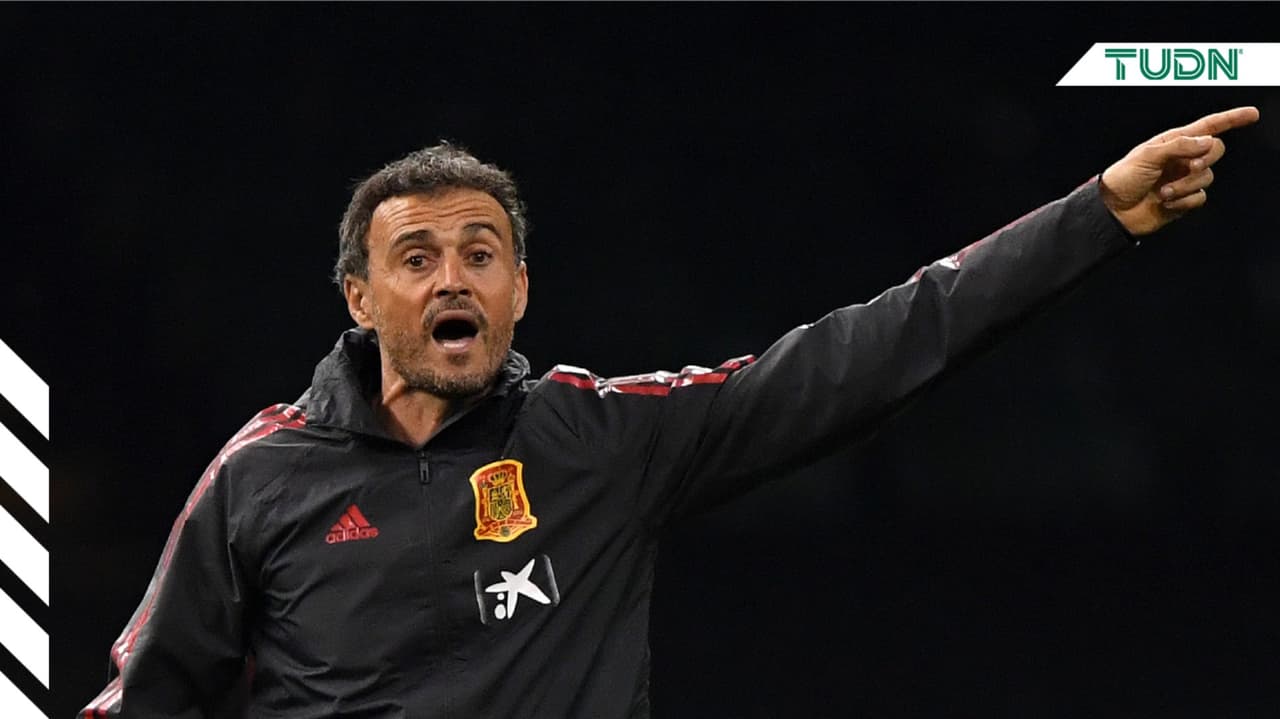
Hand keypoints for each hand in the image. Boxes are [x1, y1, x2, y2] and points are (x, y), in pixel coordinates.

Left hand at [1100, 106, 1259, 235]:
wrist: (1113, 210)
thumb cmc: (1124, 177)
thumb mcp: (1147, 155)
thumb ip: (1179, 145)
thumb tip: (1208, 141)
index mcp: (1173, 142)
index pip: (1208, 127)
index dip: (1231, 119)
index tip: (1252, 114)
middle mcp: (1182, 158)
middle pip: (1215, 150)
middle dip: (1206, 159)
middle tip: (1189, 168)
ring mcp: (1184, 179)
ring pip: (1208, 177)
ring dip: (1186, 186)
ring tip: (1163, 192)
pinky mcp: (1184, 199)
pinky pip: (1200, 198)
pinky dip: (1184, 202)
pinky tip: (1166, 203)